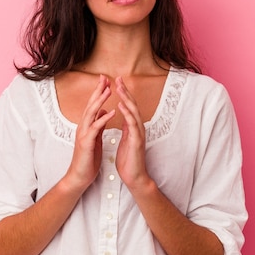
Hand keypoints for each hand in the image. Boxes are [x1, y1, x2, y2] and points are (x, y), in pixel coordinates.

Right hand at [64, 75, 115, 191]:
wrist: (80, 175)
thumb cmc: (88, 158)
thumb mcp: (95, 138)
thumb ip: (98, 124)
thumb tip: (103, 111)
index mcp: (87, 126)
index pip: (93, 105)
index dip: (99, 92)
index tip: (106, 81)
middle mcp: (83, 127)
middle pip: (90, 104)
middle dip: (98, 91)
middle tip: (105, 78)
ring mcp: (83, 134)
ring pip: (90, 113)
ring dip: (99, 101)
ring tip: (108, 90)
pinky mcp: (86, 143)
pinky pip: (95, 128)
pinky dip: (103, 119)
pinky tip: (111, 112)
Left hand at [114, 76, 151, 190]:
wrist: (134, 176)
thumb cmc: (129, 160)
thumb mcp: (125, 140)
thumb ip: (126, 128)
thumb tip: (125, 118)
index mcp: (133, 127)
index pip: (128, 106)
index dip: (123, 94)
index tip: (116, 82)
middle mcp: (138, 127)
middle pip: (132, 105)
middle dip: (125, 91)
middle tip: (118, 78)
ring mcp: (138, 133)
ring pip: (133, 111)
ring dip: (126, 98)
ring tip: (119, 87)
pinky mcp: (137, 140)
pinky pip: (132, 124)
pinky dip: (127, 113)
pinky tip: (121, 105)